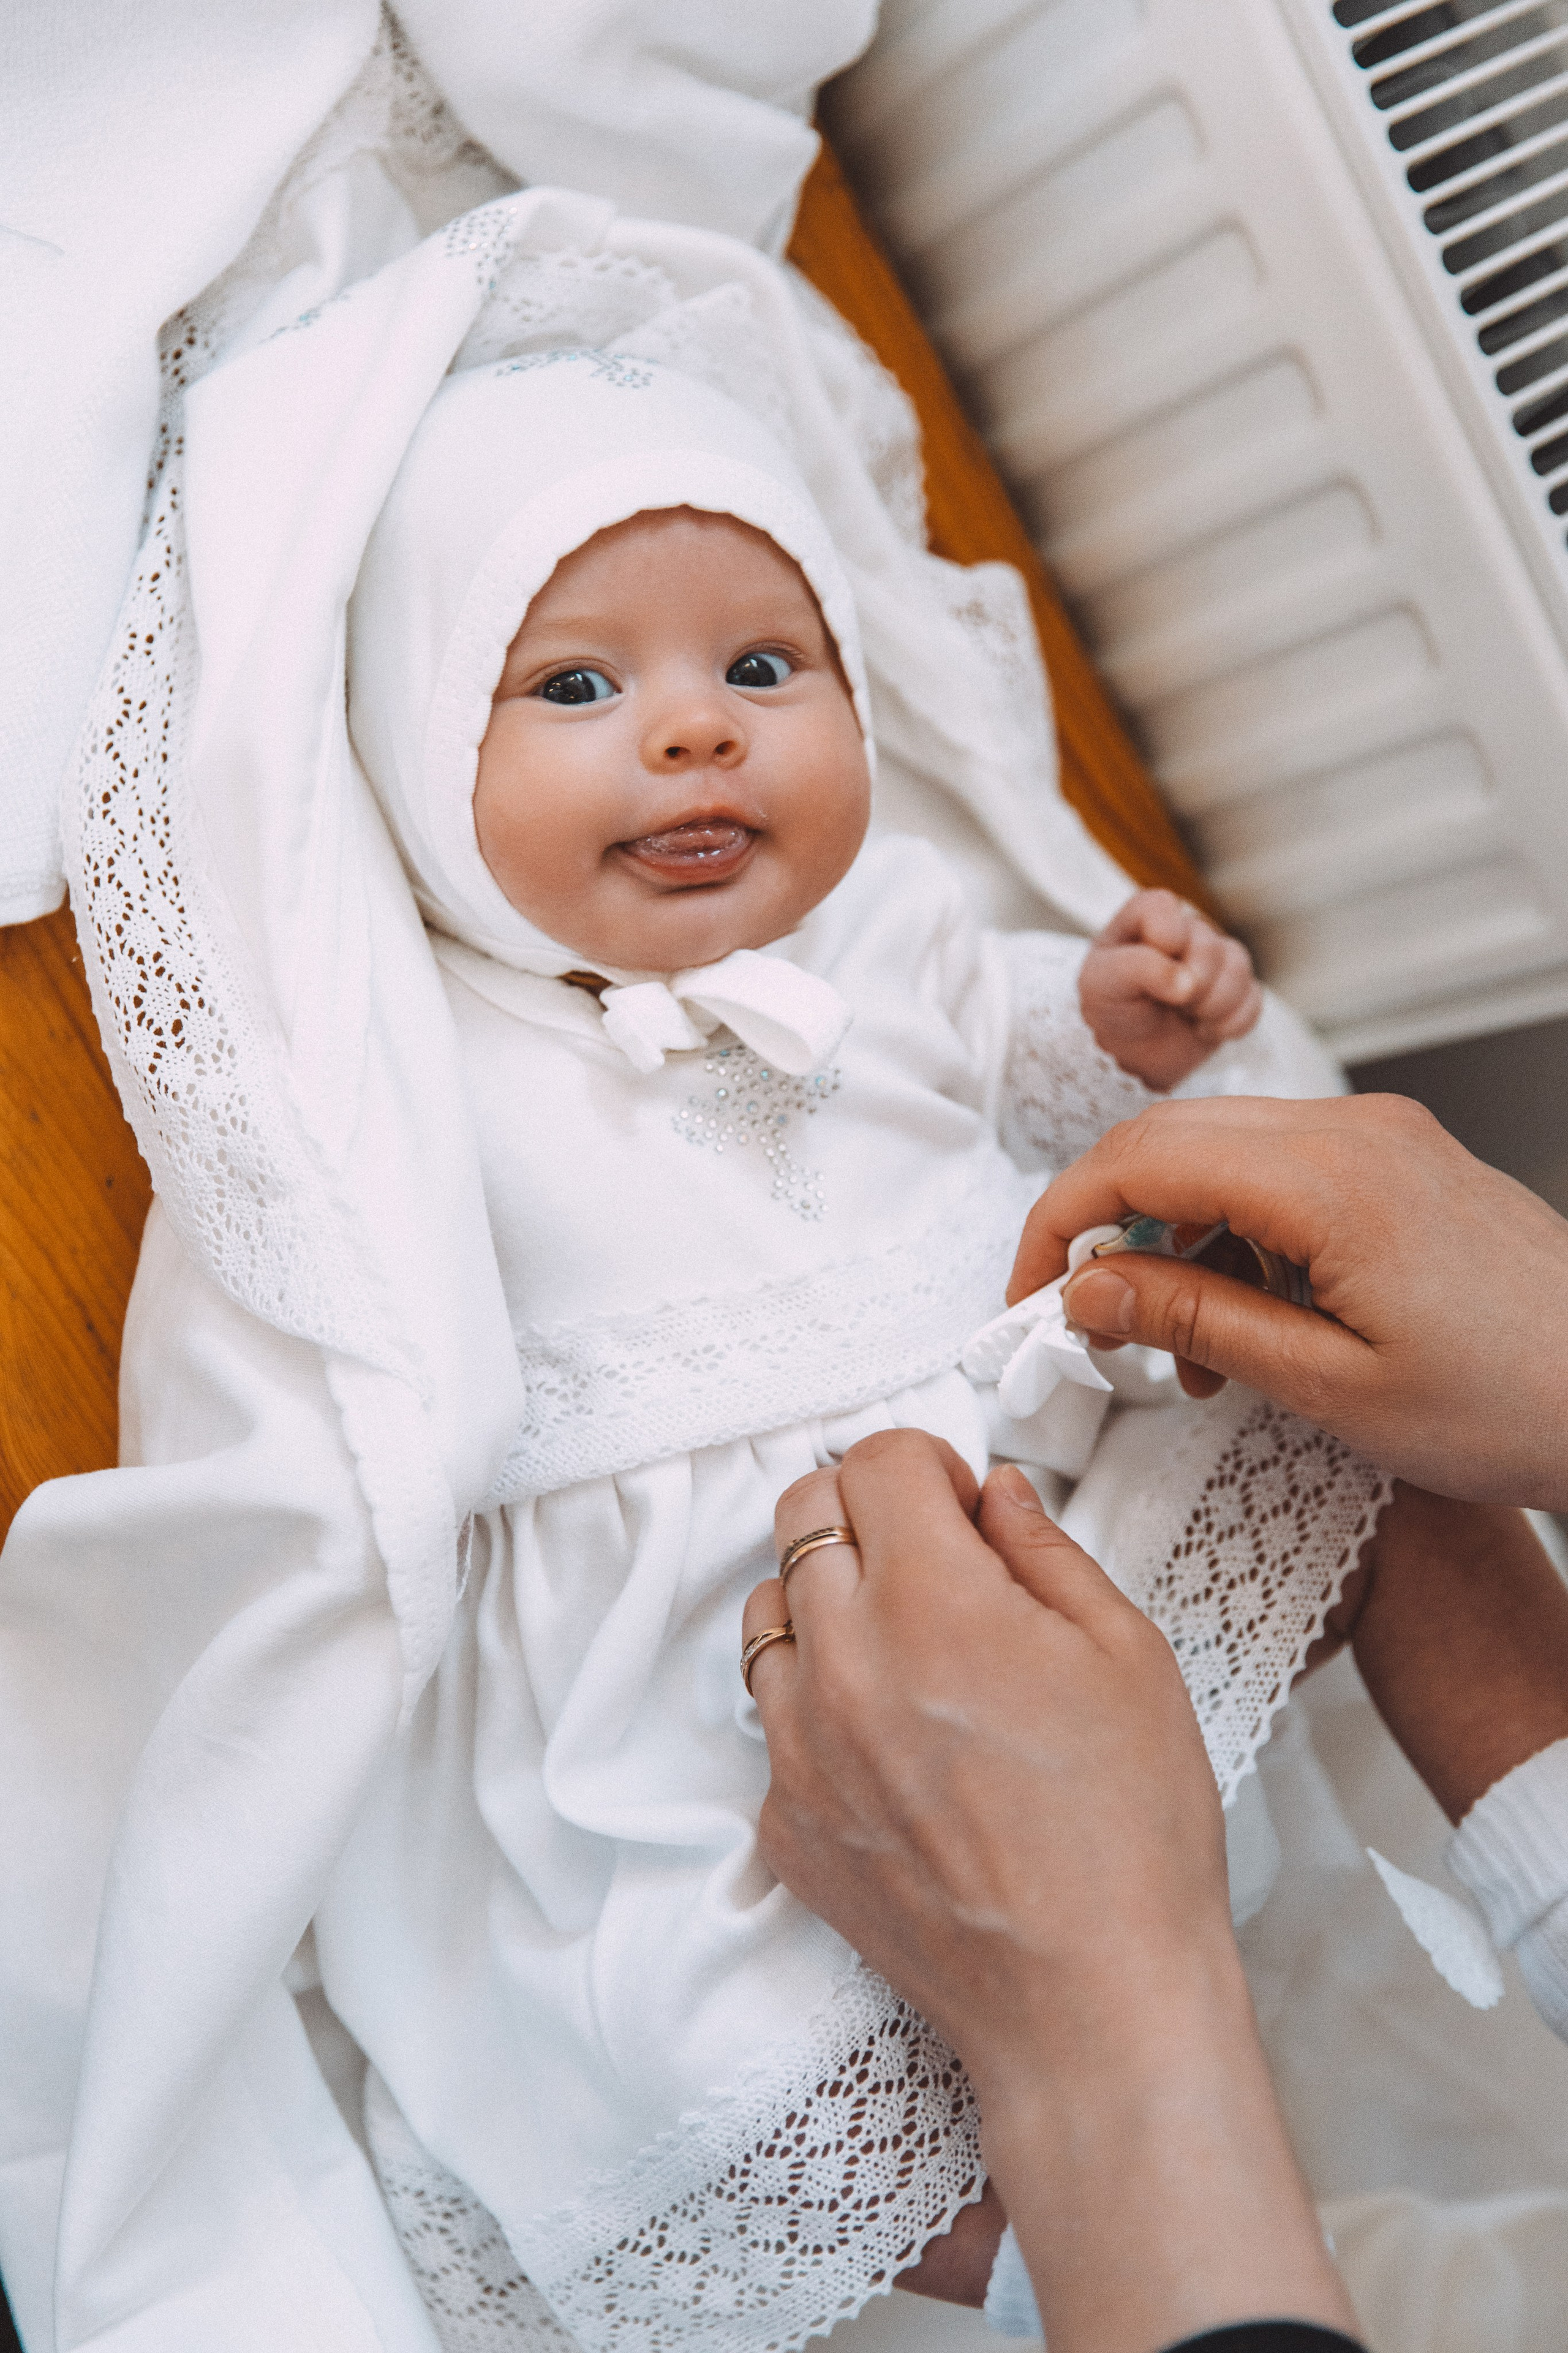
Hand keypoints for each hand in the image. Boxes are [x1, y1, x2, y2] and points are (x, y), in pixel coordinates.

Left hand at [744, 1430, 1354, 2352]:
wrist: (1091, 2005)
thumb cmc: (1133, 1828)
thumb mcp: (1128, 1655)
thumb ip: (1044, 1550)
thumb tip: (991, 1492)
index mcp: (931, 1601)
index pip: (874, 1459)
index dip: (929, 1467)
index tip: (966, 1511)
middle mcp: (842, 1660)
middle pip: (799, 1512)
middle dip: (865, 1511)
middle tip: (933, 1561)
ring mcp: (798, 1746)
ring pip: (766, 1610)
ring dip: (825, 1599)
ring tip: (905, 1648)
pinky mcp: (784, 1821)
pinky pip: (770, 1719)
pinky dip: (817, 1703)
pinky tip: (893, 1745)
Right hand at [1009, 1092, 1567, 1507]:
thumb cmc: (1512, 1402)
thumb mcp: (1329, 1386)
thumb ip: (1195, 1319)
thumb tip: (1086, 1288)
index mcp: (1327, 1178)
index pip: (1137, 1161)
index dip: (1058, 1225)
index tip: (1026, 1297)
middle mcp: (1352, 1131)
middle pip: (1167, 1141)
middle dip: (1103, 1227)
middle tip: (1081, 1321)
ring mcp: (1381, 1138)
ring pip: (1220, 1155)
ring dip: (1173, 1240)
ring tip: (1180, 1354)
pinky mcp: (1400, 1161)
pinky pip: (1280, 1172)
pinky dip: (1235, 1236)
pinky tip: (1245, 1323)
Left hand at [1078, 889, 1261, 1091]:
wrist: (1127, 1054)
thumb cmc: (1110, 1008)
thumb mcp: (1103, 984)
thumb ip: (1140, 969)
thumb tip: (1188, 982)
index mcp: (1144, 919)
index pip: (1164, 905)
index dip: (1166, 935)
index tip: (1158, 960)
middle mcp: (1185, 933)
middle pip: (1208, 945)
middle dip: (1191, 983)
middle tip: (1170, 1004)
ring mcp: (1214, 962)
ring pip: (1239, 968)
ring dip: (1212, 1005)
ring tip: (1186, 1017)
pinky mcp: (1236, 993)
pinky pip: (1253, 1000)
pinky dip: (1231, 1023)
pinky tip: (1204, 1030)